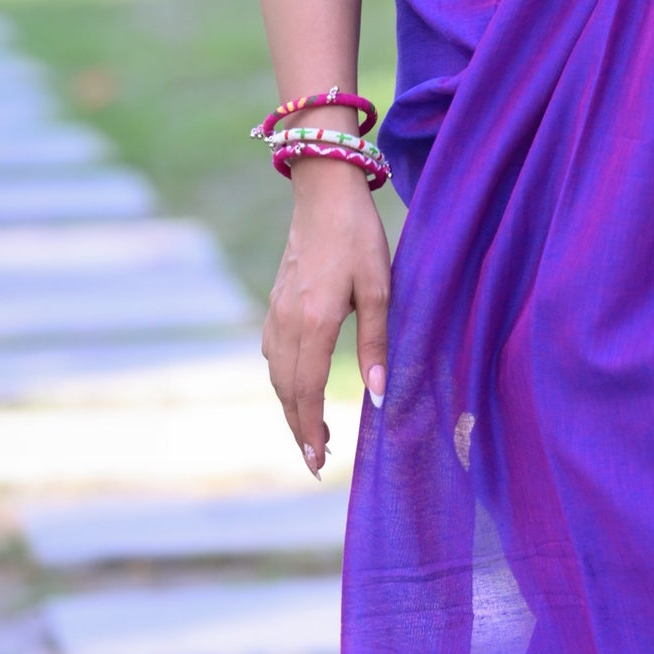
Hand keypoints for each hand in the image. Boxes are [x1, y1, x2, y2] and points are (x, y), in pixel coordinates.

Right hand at [262, 157, 391, 473]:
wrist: (322, 192)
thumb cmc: (358, 236)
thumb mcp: (379, 288)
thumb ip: (377, 342)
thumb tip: (380, 393)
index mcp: (314, 320)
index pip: (307, 389)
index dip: (310, 427)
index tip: (317, 459)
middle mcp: (287, 321)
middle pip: (286, 389)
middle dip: (298, 428)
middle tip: (314, 460)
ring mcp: (276, 311)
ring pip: (276, 374)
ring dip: (290, 407)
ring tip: (310, 432)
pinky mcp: (275, 302)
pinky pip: (273, 354)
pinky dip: (284, 380)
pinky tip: (297, 388)